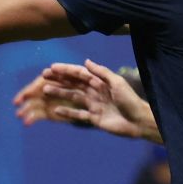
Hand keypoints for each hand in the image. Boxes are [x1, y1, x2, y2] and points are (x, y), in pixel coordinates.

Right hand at [14, 59, 157, 140]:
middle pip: (73, 84)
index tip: (52, 67)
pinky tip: (56, 110)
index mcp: (100, 82)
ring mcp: (93, 105)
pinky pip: (78, 114)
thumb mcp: (117, 83)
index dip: (66, 70)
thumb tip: (86, 61)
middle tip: (43, 77)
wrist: (138, 122)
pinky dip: (67, 113)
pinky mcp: (94, 119)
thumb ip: (102, 72)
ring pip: (73, 98)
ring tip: (46, 91)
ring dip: (60, 94)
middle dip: (59, 80)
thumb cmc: (130, 100)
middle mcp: (94, 92)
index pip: (80, 73)